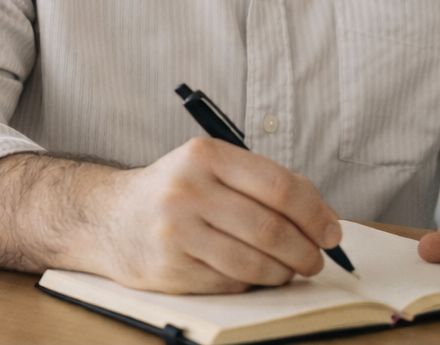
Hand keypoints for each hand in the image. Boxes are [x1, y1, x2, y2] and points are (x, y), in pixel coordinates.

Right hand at [80, 137, 342, 292]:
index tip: (330, 231)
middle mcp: (188, 190)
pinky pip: (231, 284)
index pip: (278, 186)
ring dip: (284, 273)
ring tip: (290, 270)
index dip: (315, 213)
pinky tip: (255, 276)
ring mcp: (177, 231)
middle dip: (306, 250)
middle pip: (271, 229)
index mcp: (204, 155)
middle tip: (316, 258)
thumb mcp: (210, 168)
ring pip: (255, 263)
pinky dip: (253, 284)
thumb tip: (321, 215)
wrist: (108, 218)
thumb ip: (262, 182)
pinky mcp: (171, 268)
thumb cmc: (173, 192)